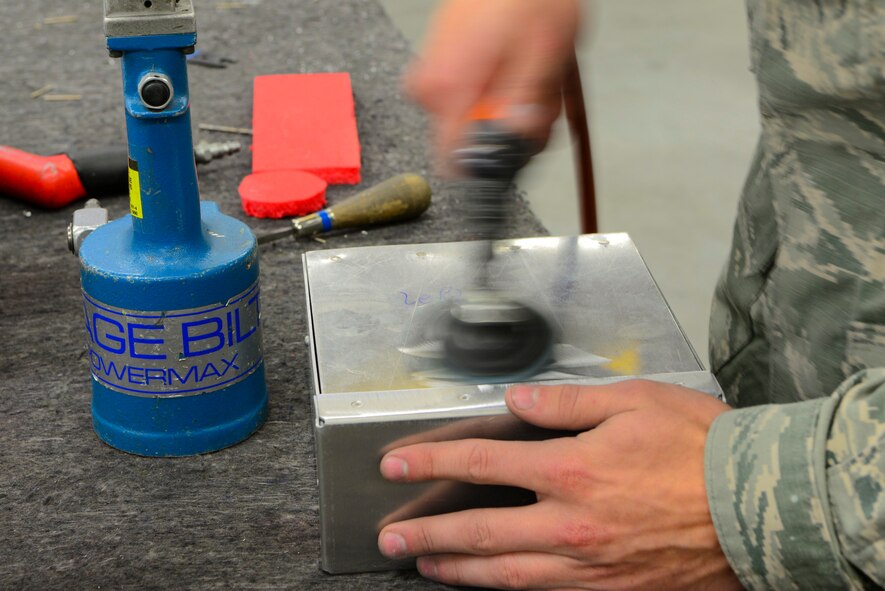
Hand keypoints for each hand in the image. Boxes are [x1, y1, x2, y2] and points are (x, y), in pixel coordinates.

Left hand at [377, 381, 741, 589]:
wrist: (758, 505)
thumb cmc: (701, 448)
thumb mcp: (633, 402)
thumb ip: (566, 404)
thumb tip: (516, 403)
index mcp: (571, 470)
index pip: (480, 465)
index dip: (430, 464)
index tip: (397, 465)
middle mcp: (570, 523)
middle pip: (478, 531)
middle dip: (426, 533)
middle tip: (390, 536)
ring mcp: (588, 565)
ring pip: (504, 575)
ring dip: (456, 570)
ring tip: (423, 566)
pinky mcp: (611, 590)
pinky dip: (508, 590)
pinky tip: (491, 584)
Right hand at [405, 0, 580, 167]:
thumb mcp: (543, 54)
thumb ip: (526, 109)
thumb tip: (515, 148)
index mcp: (449, 88)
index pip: (455, 163)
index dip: (494, 162)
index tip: (519, 145)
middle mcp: (431, 88)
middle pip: (471, 144)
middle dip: (514, 129)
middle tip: (540, 98)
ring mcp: (432, 79)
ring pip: (476, 122)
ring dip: (512, 109)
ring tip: (532, 73)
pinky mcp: (439, 71)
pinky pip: (471, 101)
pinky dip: (501, 92)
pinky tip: (515, 67)